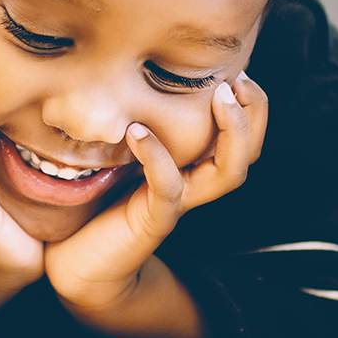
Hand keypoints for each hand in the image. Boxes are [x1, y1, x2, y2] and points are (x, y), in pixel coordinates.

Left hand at [45, 72, 268, 311]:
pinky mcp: (155, 221)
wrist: (84, 266)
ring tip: (216, 95)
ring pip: (228, 173)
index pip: (245, 140)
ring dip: (230, 131)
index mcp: (194, 170)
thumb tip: (134, 75)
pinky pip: (168, 186)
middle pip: (249, 154)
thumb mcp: (124, 156)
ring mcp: (179, 205)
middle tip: (236, 80)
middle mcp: (196, 187)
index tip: (237, 71)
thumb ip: (140, 126)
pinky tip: (137, 130)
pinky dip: (157, 156)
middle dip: (253, 114)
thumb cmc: (100, 205)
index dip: (252, 107)